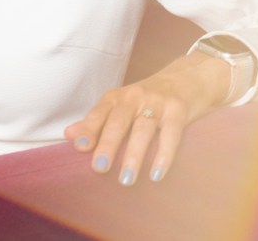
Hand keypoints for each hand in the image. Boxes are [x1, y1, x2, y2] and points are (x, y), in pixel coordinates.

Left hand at [63, 52, 230, 184]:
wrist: (188, 78)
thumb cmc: (148, 99)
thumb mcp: (121, 105)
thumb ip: (96, 121)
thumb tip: (69, 135)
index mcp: (117, 97)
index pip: (99, 113)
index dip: (89, 129)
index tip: (79, 147)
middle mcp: (135, 97)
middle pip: (119, 121)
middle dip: (108, 144)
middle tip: (99, 168)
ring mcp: (158, 103)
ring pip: (143, 129)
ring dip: (134, 155)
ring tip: (126, 179)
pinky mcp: (178, 111)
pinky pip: (171, 135)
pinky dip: (164, 155)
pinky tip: (156, 174)